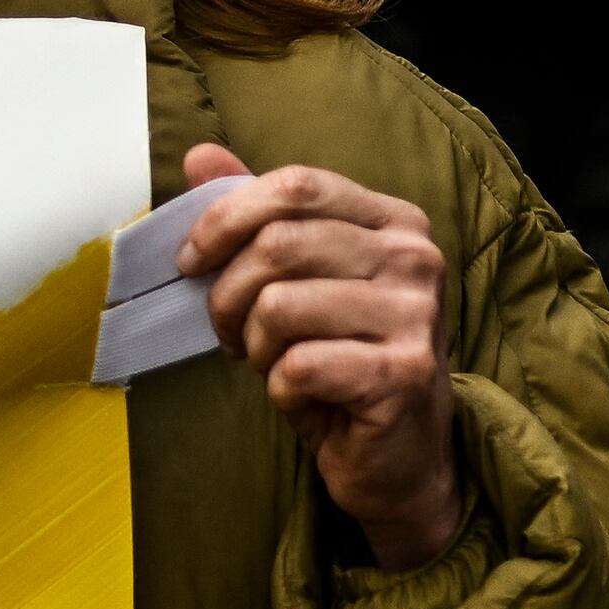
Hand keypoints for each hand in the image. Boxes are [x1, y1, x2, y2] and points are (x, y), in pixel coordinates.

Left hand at [179, 139, 464, 570]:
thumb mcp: (297, 280)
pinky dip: (278, 387)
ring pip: (278, 305)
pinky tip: (304, 394)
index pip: (295, 185)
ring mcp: (416, 316)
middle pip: (277, 245)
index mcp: (393, 221)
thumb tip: (200, 154)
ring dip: (254, 345)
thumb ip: (255, 214)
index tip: (192, 262)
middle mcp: (416, 258)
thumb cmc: (338, 358)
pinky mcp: (402, 374)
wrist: (397, 454)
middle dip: (228, 295)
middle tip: (233, 332)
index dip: (225, 219)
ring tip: (275, 362)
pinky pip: (295, 364)